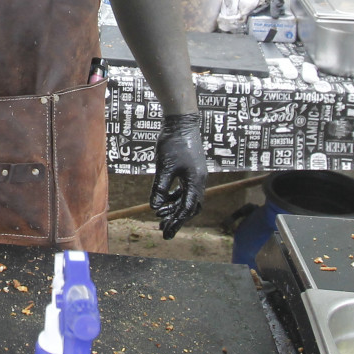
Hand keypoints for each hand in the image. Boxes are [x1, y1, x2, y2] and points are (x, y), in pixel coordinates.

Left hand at [149, 113, 205, 239]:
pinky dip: (176, 197)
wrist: (182, 122)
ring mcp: (197, 175)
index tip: (166, 232)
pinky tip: (165, 201)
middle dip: (177, 219)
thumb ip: (160, 188)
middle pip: (191, 207)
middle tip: (164, 230)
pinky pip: (186, 189)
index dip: (176, 221)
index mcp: (195, 182)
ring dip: (175, 208)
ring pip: (188, 199)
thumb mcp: (164, 167)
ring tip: (162, 217)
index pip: (187, 209)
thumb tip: (154, 207)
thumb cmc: (173, 143)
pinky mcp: (192, 170)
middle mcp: (199, 181)